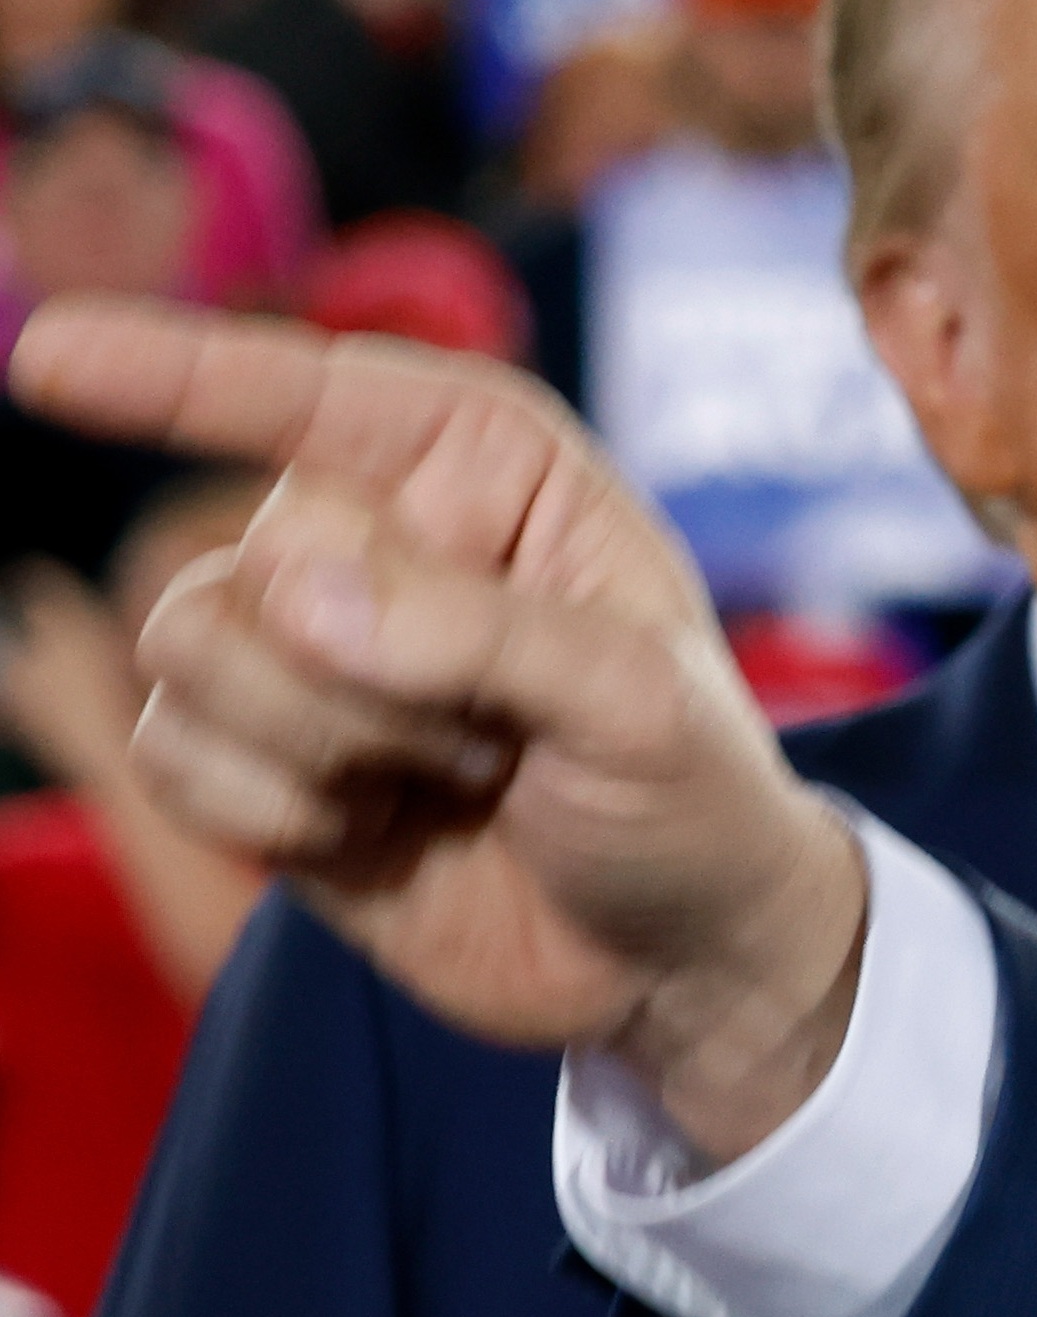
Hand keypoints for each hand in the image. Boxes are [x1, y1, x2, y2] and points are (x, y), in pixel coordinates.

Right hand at [2, 301, 870, 1160]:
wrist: (677, 961)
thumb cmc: (692, 799)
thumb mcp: (640, 706)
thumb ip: (479, 636)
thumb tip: (295, 601)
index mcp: (488, 471)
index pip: (316, 393)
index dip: (179, 372)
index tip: (49, 356)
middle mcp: (377, 536)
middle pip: (247, 562)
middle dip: (363, 682)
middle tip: (497, 742)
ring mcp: (301, 648)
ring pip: (187, 652)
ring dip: (321, 750)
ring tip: (454, 780)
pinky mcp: (252, 758)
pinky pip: (167, 754)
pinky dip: (269, 814)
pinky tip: (376, 834)